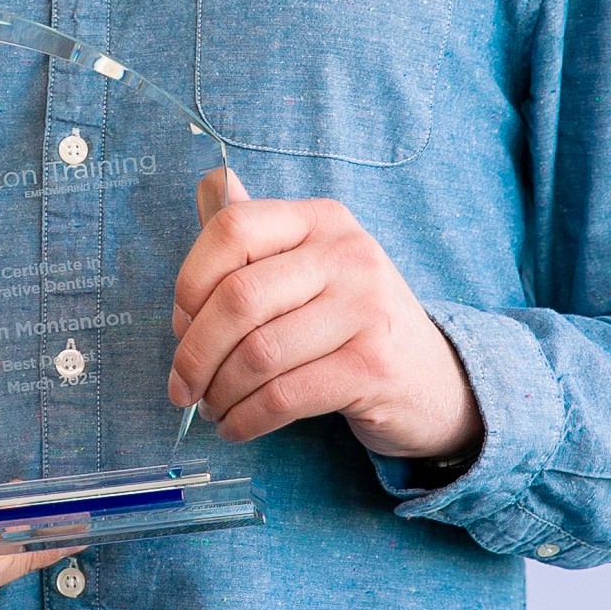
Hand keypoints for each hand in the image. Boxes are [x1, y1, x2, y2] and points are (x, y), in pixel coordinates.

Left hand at [169, 172, 482, 460]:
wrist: (430, 379)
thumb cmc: (350, 320)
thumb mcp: (309, 265)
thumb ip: (256, 232)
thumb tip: (210, 184)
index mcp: (321, 218)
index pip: (233, 228)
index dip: (190, 280)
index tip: (179, 323)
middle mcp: (348, 253)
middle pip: (240, 297)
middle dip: (195, 351)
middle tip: (180, 386)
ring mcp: (367, 308)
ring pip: (259, 352)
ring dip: (220, 391)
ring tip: (212, 407)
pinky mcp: (374, 366)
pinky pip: (286, 396)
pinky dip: (248, 418)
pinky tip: (238, 426)